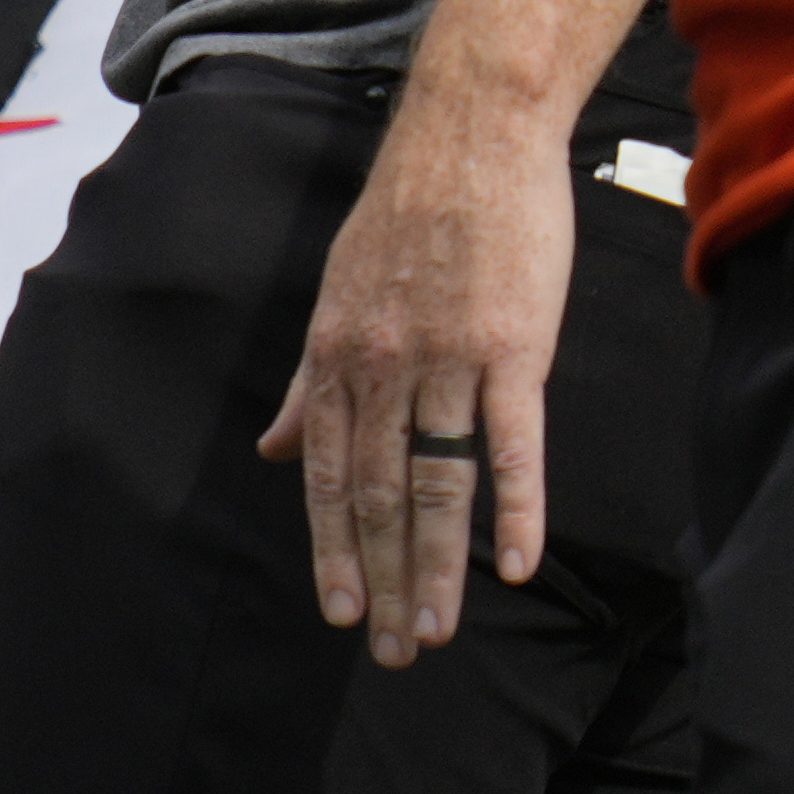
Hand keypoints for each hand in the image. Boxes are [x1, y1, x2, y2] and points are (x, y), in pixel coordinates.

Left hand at [258, 83, 576, 667]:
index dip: (331, 547)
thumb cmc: (405, 219)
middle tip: (394, 653)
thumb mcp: (334, 295)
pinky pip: (512, 443)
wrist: (468, 140)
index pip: (325, 473)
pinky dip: (515, 508)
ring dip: (439, 566)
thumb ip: (307, 382)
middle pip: (377, 493)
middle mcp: (380, 365)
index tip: (341, 612)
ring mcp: (446, 359)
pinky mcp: (513, 348)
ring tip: (440, 632)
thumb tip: (273, 450)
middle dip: (382, 578)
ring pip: (437, 483)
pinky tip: (520, 566)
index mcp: (335, 356)